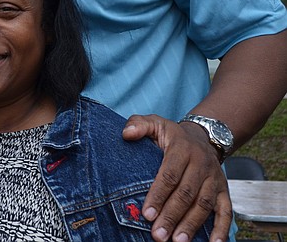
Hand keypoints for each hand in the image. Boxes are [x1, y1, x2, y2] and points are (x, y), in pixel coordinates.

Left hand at [123, 114, 230, 241]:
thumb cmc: (172, 135)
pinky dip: (221, 229)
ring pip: (204, 205)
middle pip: (186, 194)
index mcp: (182, 149)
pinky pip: (226, 210)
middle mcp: (201, 165)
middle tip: (158, 234)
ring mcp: (214, 179)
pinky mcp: (224, 190)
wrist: (203, 137)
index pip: (169, 175)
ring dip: (191, 225)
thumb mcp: (155, 123)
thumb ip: (139, 124)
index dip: (158, 195)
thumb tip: (126, 134)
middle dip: (172, 216)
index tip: (147, 213)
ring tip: (178, 241)